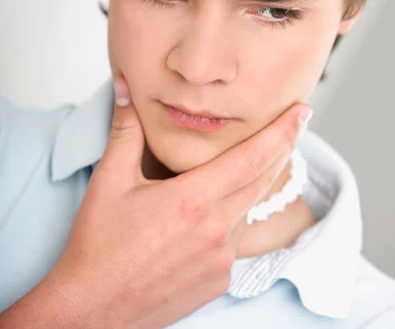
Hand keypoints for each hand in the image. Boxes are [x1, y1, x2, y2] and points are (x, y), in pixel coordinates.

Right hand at [46, 76, 310, 328]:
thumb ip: (126, 129)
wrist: (92, 310)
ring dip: (255, 184)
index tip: (302, 111)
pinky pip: (236, 240)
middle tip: (292, 126)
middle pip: (263, 181)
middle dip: (281, 150)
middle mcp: (216, 230)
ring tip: (249, 165)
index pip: (253, 157)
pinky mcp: (218, 281)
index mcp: (194, 200)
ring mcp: (220, 259)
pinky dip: (234, 218)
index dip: (282, 131)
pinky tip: (215, 212)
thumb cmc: (98, 246)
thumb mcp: (109, 181)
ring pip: (249, 210)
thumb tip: (124, 88)